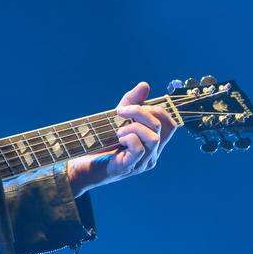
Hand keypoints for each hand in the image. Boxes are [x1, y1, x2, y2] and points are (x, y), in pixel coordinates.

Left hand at [66, 81, 177, 195]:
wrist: (83, 164)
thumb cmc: (102, 142)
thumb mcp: (117, 117)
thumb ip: (132, 101)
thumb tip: (145, 85)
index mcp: (153, 143)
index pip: (170, 124)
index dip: (156, 109)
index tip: (135, 106)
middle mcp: (152, 154)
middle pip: (162, 127)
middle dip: (141, 112)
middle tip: (121, 112)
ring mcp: (141, 163)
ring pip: (154, 138)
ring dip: (134, 126)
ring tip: (118, 130)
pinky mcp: (128, 168)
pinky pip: (139, 149)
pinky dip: (128, 137)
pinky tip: (118, 138)